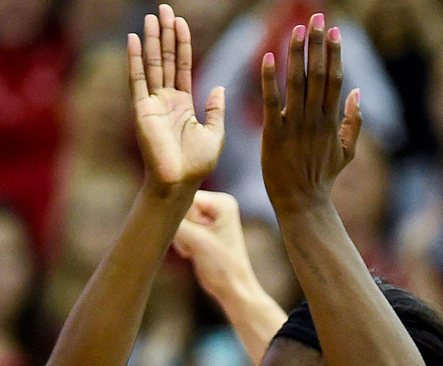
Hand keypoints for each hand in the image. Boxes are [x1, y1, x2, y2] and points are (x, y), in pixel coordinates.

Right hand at [129, 5, 224, 188]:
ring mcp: (152, 102)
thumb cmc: (197, 164)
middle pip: (165, 59)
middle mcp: (166, 99)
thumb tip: (218, 87)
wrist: (180, 182)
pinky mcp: (142, 109)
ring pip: (152, 64)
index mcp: (183, 103)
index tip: (180, 22)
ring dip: (152, 40)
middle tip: (163, 8)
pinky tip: (134, 39)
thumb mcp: (215, 133)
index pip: (182, 65)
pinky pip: (137, 79)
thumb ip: (216, 109)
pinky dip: (135, 59)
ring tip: (151, 17)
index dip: (182, 44)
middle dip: (165, 34)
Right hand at [173, 190, 256, 300]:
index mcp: (223, 202)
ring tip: (195, 250)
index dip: (184, 219)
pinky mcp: (200, 228)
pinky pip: (176, 228)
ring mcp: (208, 216)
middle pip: (179, 207)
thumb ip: (175, 223)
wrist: (230, 288)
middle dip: (182, 228)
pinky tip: (192, 252)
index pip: (185, 198)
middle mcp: (216, 205)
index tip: (197, 237)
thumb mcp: (197, 241)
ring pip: (175, 219)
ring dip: (180, 237)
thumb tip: (152, 211)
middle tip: (196, 244)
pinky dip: (180, 241)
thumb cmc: (222, 266)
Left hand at [260, 14, 360, 210]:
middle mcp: (315, 119)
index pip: (335, 79)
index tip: (334, 30)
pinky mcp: (274, 133)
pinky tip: (269, 58)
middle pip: (319, 74)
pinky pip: (272, 101)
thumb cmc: (322, 176)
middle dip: (318, 44)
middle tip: (317, 17)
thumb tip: (359, 92)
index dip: (335, 53)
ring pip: (298, 82)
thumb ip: (354, 122)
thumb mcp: (347, 151)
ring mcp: (295, 125)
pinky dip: (270, 79)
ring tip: (298, 28)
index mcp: (331, 120)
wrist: (302, 201)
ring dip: (297, 53)